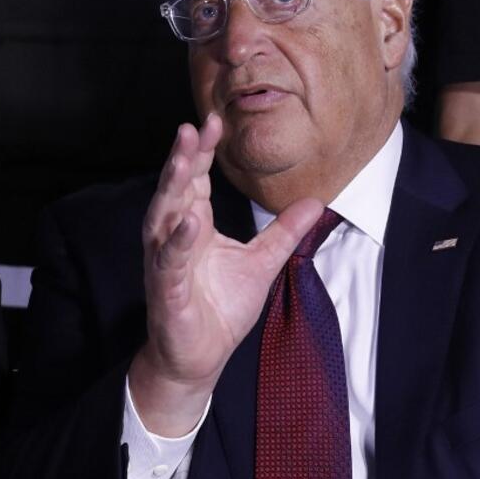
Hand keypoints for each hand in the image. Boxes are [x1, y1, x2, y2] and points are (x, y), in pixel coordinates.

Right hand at [128, 114, 322, 435]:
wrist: (198, 358)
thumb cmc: (218, 310)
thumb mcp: (262, 264)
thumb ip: (284, 233)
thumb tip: (315, 201)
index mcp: (194, 226)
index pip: (196, 179)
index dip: (203, 151)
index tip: (214, 120)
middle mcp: (174, 237)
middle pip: (176, 188)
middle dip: (183, 157)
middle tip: (194, 126)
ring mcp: (167, 262)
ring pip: (164, 217)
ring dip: (173, 187)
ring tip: (185, 159)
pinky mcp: (166, 290)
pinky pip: (171, 262)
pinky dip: (178, 242)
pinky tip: (190, 221)